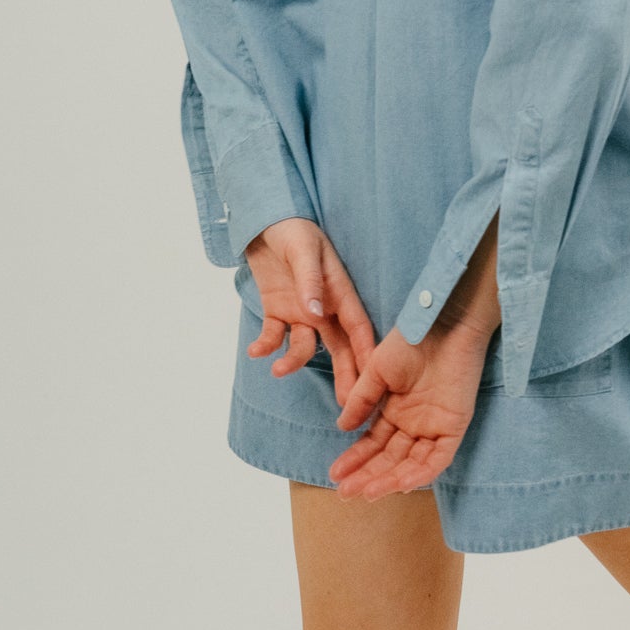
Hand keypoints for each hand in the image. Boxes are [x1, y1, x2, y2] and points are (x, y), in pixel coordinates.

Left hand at [244, 218, 377, 408]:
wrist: (264, 221)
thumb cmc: (294, 230)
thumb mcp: (305, 251)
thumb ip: (311, 283)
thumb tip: (318, 314)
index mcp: (340, 292)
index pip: (358, 328)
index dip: (367, 353)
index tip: (373, 381)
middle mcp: (324, 308)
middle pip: (339, 348)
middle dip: (344, 376)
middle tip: (345, 407)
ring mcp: (301, 313)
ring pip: (305, 347)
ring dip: (294, 362)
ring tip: (280, 371)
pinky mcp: (277, 312)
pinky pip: (274, 336)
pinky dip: (265, 346)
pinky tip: (255, 351)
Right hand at [327, 316, 496, 499]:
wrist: (442, 323)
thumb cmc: (410, 340)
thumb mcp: (376, 371)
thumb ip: (362, 400)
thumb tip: (342, 427)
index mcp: (396, 409)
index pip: (374, 443)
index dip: (355, 459)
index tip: (335, 474)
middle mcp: (414, 422)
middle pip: (390, 458)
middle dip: (368, 476)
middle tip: (345, 492)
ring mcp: (434, 426)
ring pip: (411, 464)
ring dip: (389, 480)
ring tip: (366, 492)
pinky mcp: (454, 426)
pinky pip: (437, 459)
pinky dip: (419, 474)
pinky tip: (398, 484)